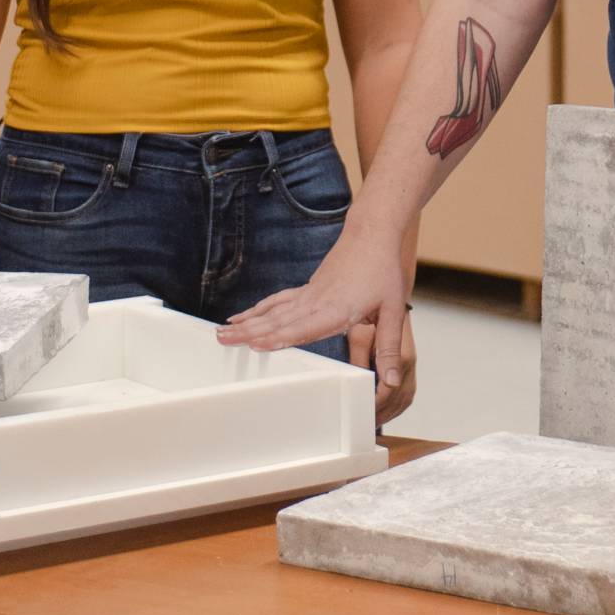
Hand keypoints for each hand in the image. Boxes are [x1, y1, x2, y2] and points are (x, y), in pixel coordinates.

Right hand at [217, 231, 412, 397]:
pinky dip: (258, 309)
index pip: (303, 328)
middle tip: (221, 340)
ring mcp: (308, 294)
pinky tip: (242, 316)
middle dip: (248, 333)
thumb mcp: (394, 311)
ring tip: (221, 332)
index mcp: (336, 310)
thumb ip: (390, 348)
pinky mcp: (307, 288)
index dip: (279, 338)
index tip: (256, 345)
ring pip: (272, 311)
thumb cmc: (383, 271)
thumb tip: (392, 381)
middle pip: (277, 320)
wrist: (373, 234)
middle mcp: (316, 302)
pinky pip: (277, 301)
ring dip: (246, 322)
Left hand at [349, 309, 417, 424]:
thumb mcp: (359, 334)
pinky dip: (397, 405)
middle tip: (363, 424)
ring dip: (390, 412)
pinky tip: (384, 410)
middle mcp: (409, 363)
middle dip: (382, 414)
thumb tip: (357, 383)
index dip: (373, 406)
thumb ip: (360, 361)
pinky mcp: (409, 363)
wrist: (389, 290)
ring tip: (373, 422)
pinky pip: (407, 392)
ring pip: (405, 398)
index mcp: (400, 356)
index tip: (360, 414)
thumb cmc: (371, 310)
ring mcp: (411, 364)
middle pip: (398, 399)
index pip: (388, 391)